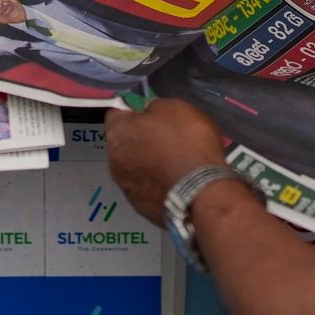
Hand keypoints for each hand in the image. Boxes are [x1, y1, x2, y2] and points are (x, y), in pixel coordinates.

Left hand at [106, 100, 227, 224]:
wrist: (201, 192)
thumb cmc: (188, 143)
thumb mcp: (176, 107)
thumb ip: (154, 107)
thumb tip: (149, 112)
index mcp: (117, 132)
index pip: (117, 112)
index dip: (135, 110)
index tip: (152, 113)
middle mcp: (113, 161)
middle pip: (124, 143)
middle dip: (140, 139)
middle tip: (166, 138)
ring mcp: (126, 188)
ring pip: (134, 167)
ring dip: (147, 163)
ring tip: (174, 163)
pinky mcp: (141, 207)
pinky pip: (147, 188)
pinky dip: (157, 183)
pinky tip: (175, 182)